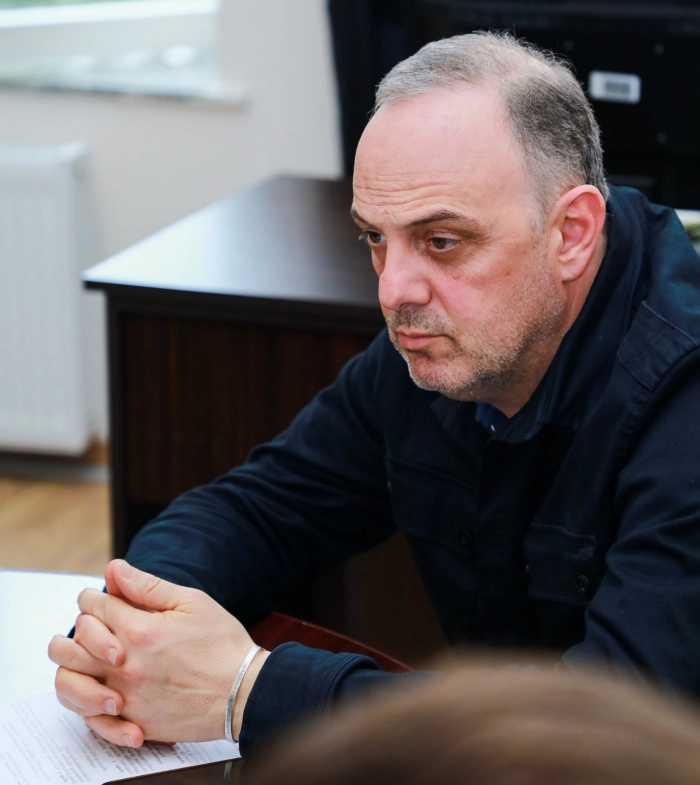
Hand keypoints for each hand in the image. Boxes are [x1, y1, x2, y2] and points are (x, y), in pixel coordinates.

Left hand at [48, 560, 269, 746]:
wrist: (243, 693)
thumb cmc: (222, 645)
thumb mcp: (191, 602)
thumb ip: (147, 586)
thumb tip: (114, 569)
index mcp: (139, 630)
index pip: (93, 606)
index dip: (93, 597)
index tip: (100, 597)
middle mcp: (125, 665)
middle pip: (74, 641)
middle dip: (82, 625)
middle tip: (95, 623)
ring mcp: (125, 697)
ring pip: (71, 679)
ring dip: (75, 661)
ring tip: (90, 654)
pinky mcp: (130, 722)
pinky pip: (87, 714)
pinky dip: (85, 697)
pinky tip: (101, 685)